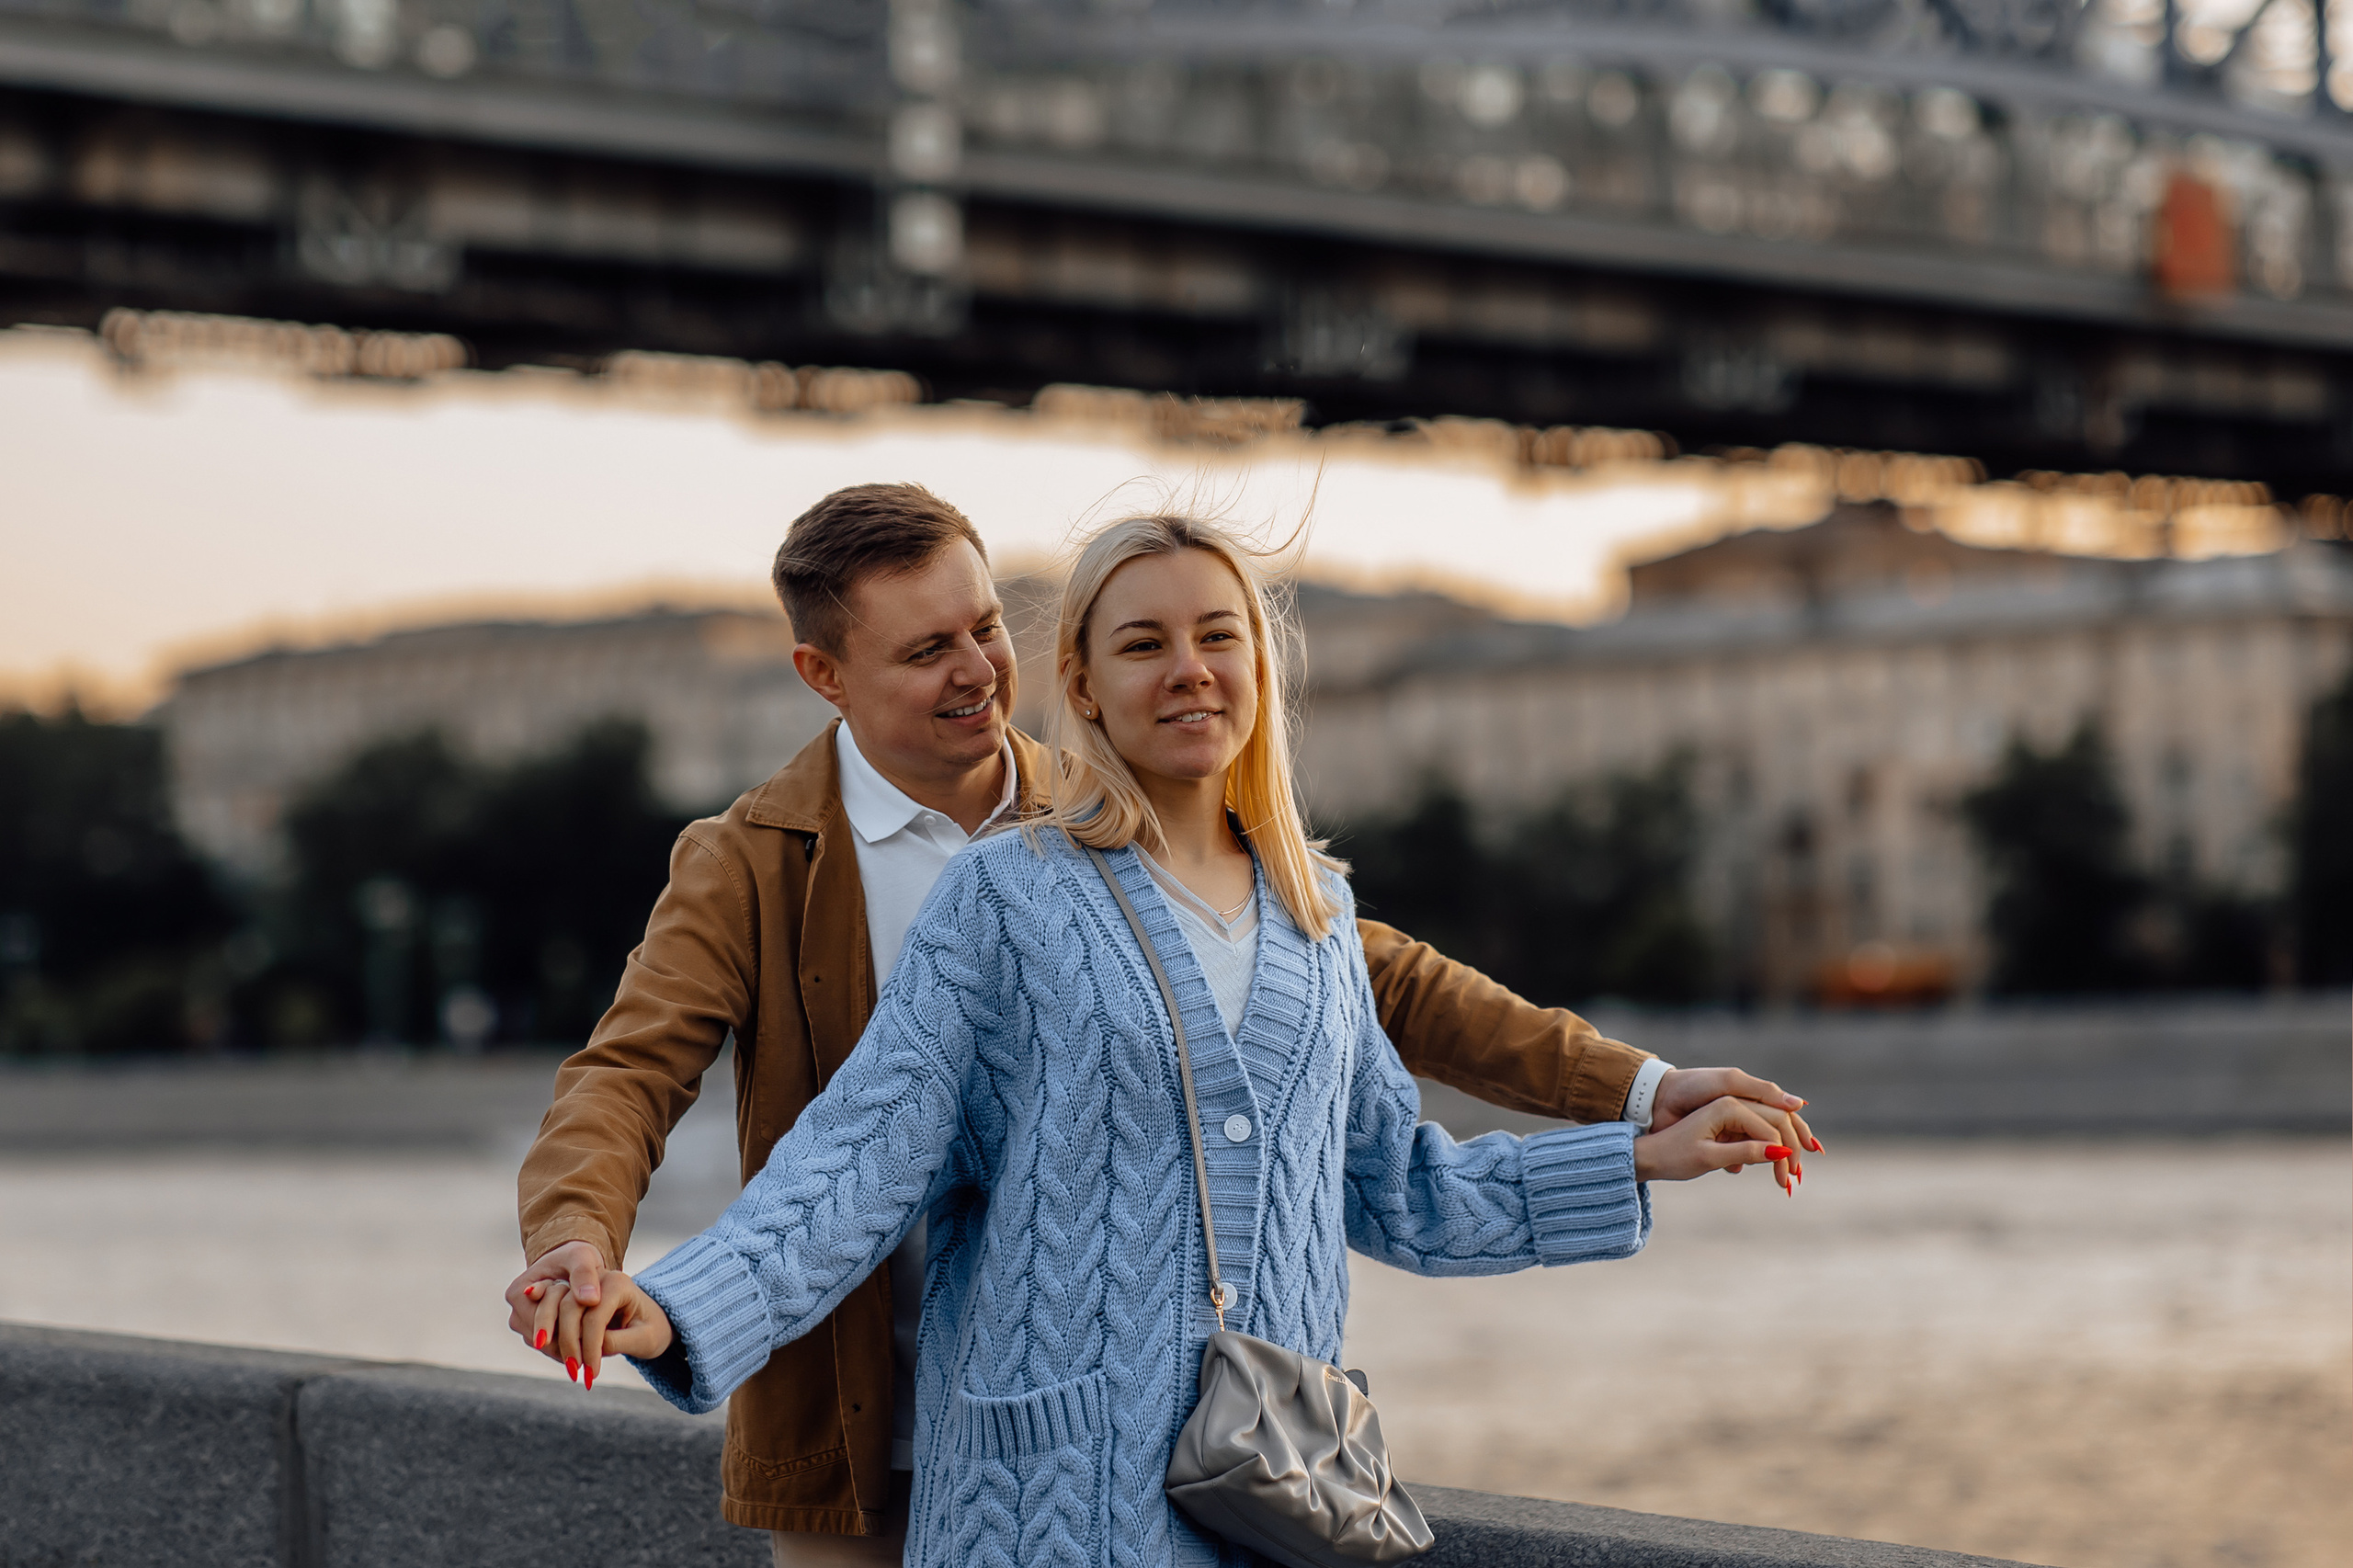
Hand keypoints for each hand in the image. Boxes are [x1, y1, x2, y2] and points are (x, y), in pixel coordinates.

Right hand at [505, 1240, 605, 1358]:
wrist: (571, 1262)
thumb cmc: (576, 1257)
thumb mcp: (582, 1258)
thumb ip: (585, 1275)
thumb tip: (589, 1300)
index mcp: (519, 1292)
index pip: (542, 1321)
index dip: (566, 1332)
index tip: (588, 1348)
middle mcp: (515, 1311)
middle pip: (542, 1338)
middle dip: (567, 1348)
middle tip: (591, 1366)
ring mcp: (522, 1324)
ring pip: (546, 1347)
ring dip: (567, 1352)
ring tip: (593, 1360)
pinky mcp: (532, 1332)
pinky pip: (549, 1347)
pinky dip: (566, 1349)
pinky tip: (586, 1353)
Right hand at [541, 1270, 673, 1389]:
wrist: (646, 1315)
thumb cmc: (651, 1327)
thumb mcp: (647, 1337)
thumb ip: (621, 1340)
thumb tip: (594, 1347)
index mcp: (617, 1282)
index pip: (595, 1315)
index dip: (591, 1347)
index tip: (592, 1373)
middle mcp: (593, 1277)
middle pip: (567, 1307)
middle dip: (568, 1343)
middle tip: (575, 1373)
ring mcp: (575, 1283)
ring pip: (548, 1306)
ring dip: (551, 1339)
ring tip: (568, 1367)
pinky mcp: (561, 1294)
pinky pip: (541, 1310)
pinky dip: (543, 1331)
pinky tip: (552, 1350)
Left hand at [1632, 1095, 1806, 1192]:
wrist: (1649, 1106)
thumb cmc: (1686, 1094)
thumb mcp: (1723, 1098)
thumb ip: (1757, 1108)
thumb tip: (1793, 1120)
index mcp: (1744, 1097)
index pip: (1779, 1123)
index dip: (1790, 1147)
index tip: (1792, 1173)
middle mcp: (1740, 1107)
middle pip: (1776, 1132)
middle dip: (1788, 1156)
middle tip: (1791, 1181)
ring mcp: (1729, 1122)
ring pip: (1760, 1143)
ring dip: (1769, 1160)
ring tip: (1778, 1181)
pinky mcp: (1717, 1134)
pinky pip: (1739, 1149)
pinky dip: (1744, 1160)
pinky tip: (1735, 1170)